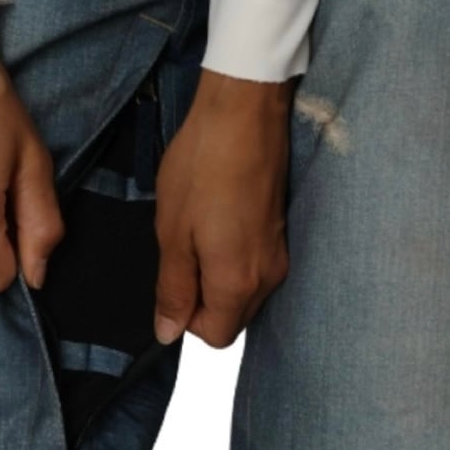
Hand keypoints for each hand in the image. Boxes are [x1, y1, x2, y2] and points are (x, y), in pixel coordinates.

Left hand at [153, 67, 293, 347]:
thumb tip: (168, 333)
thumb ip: (173, 289)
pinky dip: (233, 257)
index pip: (216, 336)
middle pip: (233, 317)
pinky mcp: (281, 233)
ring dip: (217, 276)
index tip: (172, 282)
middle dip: (204, 300)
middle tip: (182, 251)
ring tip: (200, 230)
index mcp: (238, 283)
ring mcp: (279, 254)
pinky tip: (218, 218)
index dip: (187, 318)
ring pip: (244, 292)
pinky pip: (255, 266)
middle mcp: (268, 277)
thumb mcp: (173, 233)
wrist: (244, 112)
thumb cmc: (204, 165)